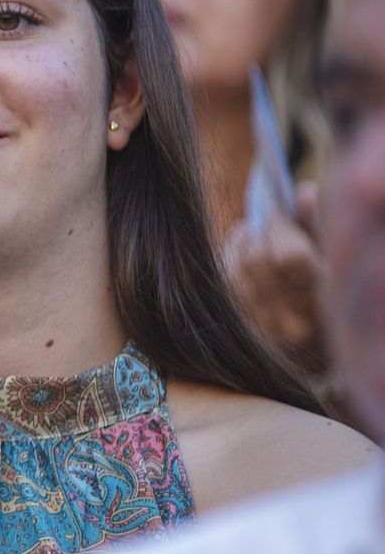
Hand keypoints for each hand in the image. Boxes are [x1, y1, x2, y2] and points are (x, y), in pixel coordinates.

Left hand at [223, 184, 325, 366]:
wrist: (309, 362)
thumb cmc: (328, 303)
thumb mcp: (333, 268)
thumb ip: (318, 229)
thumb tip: (303, 191)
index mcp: (322, 307)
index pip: (290, 259)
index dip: (280, 230)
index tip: (279, 214)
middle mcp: (288, 325)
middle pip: (256, 260)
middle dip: (258, 232)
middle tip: (266, 218)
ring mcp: (257, 333)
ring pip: (233, 271)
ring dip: (240, 244)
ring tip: (252, 232)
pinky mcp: (233, 335)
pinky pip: (219, 286)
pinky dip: (226, 261)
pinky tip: (238, 249)